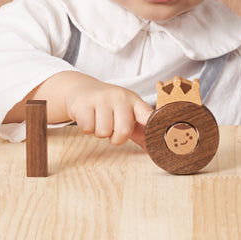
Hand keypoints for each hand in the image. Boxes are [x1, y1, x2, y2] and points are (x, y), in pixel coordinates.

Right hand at [11, 71, 151, 146]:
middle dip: (116, 138)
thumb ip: (140, 131)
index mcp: (134, 101)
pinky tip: (89, 118)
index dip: (153, 126)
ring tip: (98, 120)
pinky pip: (87, 129)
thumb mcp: (126, 113)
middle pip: (124, 131)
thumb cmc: (109, 106)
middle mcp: (120, 97)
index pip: (148, 114)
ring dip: (100, 132)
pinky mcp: (84, 103)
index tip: (158, 137)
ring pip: (103, 132)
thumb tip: (152, 150)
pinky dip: (87, 129)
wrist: (82, 89)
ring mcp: (101, 98)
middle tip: (111, 129)